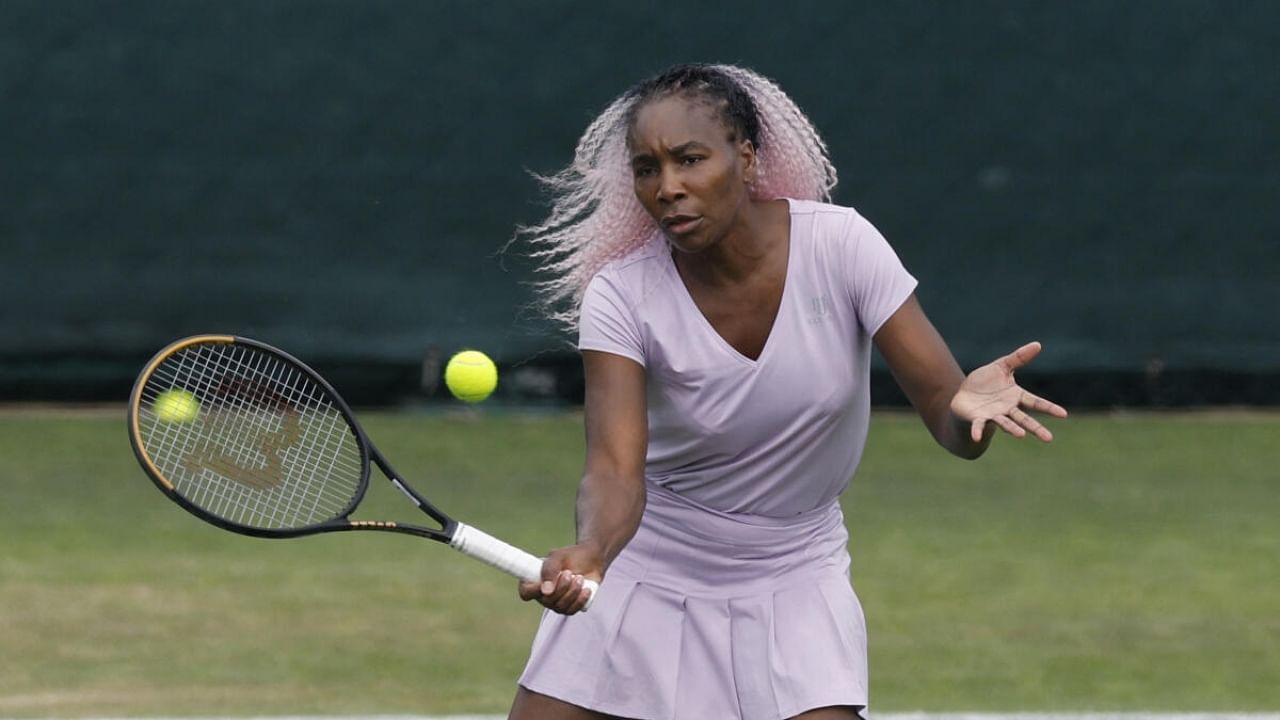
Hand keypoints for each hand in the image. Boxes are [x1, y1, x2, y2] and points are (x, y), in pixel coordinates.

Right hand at [517, 544, 601, 615]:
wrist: (590, 559)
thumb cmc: (571, 556)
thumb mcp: (558, 557)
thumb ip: (549, 570)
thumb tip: (546, 591)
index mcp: (535, 581)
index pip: (525, 592)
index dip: (533, 590)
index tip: (546, 581)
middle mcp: (543, 595)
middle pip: (546, 601)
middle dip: (561, 587)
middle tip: (568, 573)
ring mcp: (556, 603)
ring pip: (560, 607)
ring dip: (572, 592)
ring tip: (579, 578)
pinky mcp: (569, 607)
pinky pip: (571, 611)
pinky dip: (579, 600)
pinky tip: (586, 589)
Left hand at [950, 341, 1067, 441]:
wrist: (964, 395)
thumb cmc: (985, 382)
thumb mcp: (1001, 366)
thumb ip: (1018, 358)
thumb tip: (1038, 345)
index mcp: (1016, 396)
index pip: (1035, 402)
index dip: (1049, 408)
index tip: (1063, 414)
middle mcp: (1007, 409)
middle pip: (1024, 419)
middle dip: (1036, 428)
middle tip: (1049, 438)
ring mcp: (993, 415)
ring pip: (1005, 423)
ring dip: (1012, 429)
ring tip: (1021, 435)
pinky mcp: (977, 419)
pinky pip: (978, 426)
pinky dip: (977, 431)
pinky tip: (976, 437)